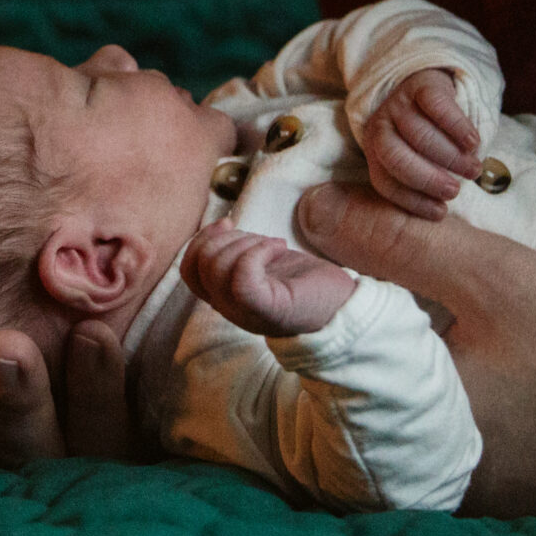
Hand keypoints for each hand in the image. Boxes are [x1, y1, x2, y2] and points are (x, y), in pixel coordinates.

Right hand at [181, 218, 356, 336]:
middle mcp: (232, 309)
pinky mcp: (269, 309)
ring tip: (274, 246)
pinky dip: (258, 251)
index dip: (201, 240)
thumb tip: (221, 227)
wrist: (345, 307)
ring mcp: (248, 312)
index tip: (228, 223)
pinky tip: (279, 247)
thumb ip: (239, 253)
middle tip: (259, 239)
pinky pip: (242, 277)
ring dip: (246, 242)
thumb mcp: (265, 263)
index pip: (190, 272)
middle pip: (201, 265)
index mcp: (227, 298)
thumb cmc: (308, 283)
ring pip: (217, 268)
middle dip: (226, 238)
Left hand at [363, 67, 482, 219]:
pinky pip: (437, 107)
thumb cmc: (428, 134)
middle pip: (396, 158)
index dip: (412, 200)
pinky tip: (473, 142)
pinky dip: (457, 128)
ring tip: (472, 169)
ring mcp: (399, 103)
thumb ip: (422, 180)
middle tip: (455, 190)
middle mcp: (381, 126)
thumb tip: (442, 213)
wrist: (429, 86)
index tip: (440, 212)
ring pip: (419, 134)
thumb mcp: (417, 158)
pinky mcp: (420, 85)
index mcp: (375, 151)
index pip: (385, 181)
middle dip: (427, 179)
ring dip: (450, 157)